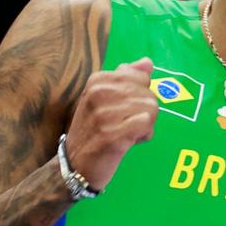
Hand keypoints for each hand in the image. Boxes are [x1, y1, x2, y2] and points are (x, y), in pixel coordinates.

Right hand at [63, 57, 156, 190]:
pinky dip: (144, 135)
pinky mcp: (111, 135)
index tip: (126, 110)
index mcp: (97, 81)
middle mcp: (98, 94)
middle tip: (128, 125)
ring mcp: (103, 115)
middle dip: (146, 112)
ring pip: (150, 109)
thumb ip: (127, 79)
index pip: (142, 78)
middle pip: (148, 94)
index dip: (141, 96)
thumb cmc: (94, 131)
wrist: (75, 164)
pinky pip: (146, 125)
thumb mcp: (105, 99)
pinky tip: (131, 142)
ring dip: (146, 126)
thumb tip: (147, 62)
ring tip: (128, 134)